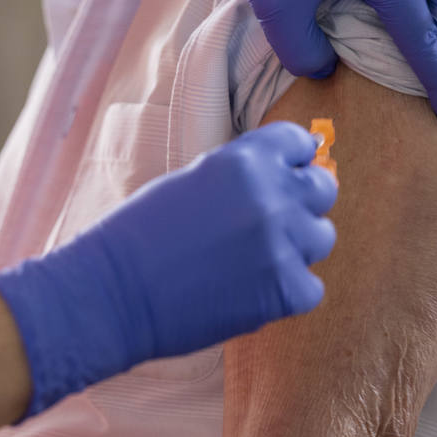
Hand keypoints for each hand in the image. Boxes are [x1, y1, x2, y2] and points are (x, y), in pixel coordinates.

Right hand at [0, 123, 336, 420]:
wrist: (113, 292)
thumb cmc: (137, 235)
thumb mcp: (190, 182)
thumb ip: (239, 178)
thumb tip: (280, 180)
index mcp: (244, 161)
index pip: (299, 143)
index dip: (291, 161)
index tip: (283, 176)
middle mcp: (272, 196)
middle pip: (323, 189)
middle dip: (300, 203)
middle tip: (268, 224)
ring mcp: (284, 245)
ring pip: (321, 238)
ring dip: (295, 247)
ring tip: (251, 261)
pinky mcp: (287, 291)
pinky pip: (310, 286)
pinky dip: (285, 291)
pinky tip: (248, 292)